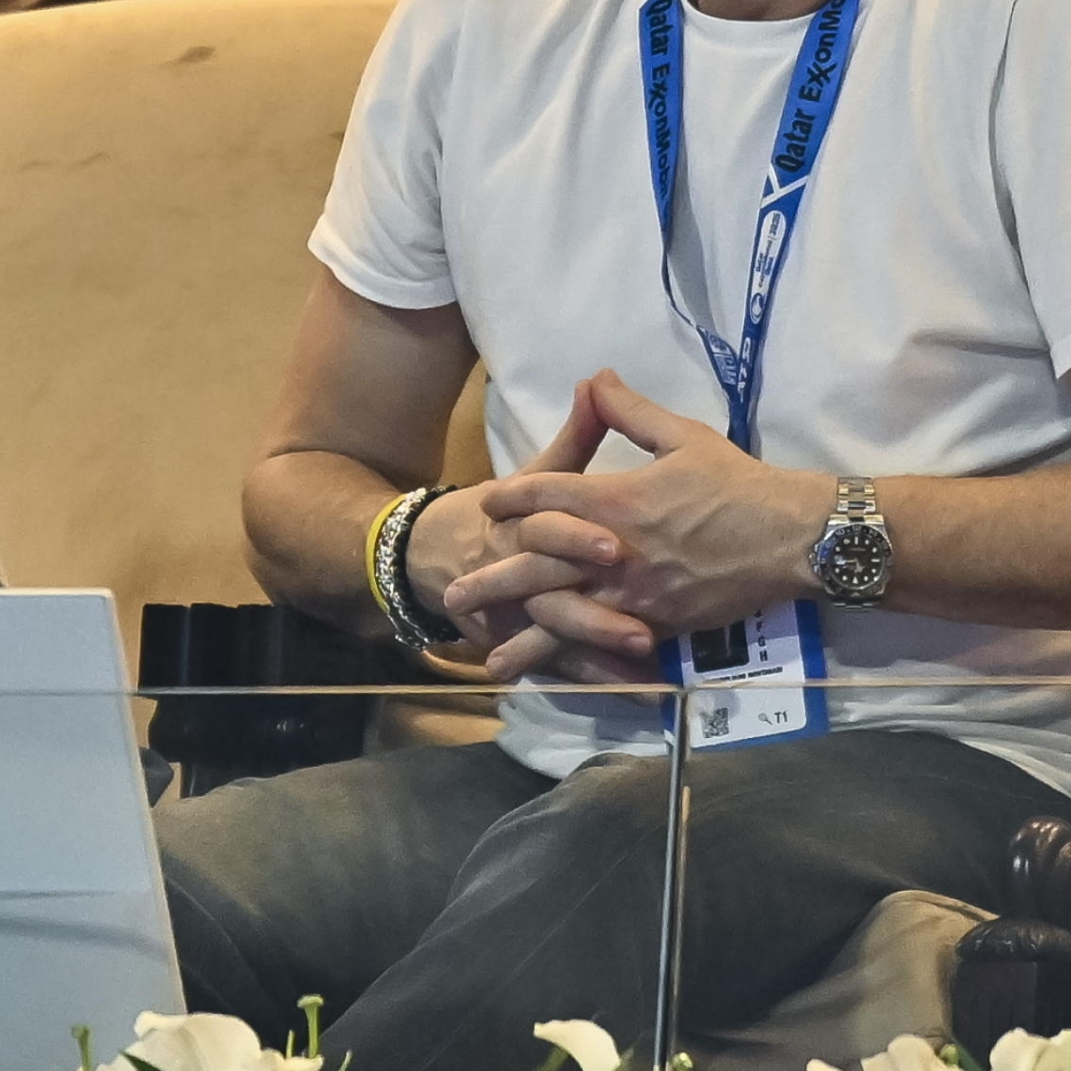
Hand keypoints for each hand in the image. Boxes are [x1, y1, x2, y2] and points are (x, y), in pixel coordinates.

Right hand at [411, 379, 660, 682]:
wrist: (429, 553)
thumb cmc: (498, 509)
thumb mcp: (536, 470)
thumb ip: (575, 435)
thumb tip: (598, 380)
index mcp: (521, 521)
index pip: (544, 527)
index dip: (576, 537)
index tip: (615, 547)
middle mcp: (515, 568)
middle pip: (550, 592)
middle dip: (591, 613)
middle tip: (639, 629)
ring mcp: (515, 610)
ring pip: (553, 633)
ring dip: (596, 652)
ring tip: (640, 663)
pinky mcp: (519, 639)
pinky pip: (555, 662)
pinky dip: (590, 676)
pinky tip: (632, 689)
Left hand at [444, 371, 830, 680]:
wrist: (792, 538)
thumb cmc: (738, 483)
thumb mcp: (683, 436)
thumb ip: (630, 412)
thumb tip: (595, 377)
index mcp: (617, 498)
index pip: (546, 495)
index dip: (512, 497)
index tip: (487, 503)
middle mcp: (615, 550)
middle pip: (538, 567)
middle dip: (493, 580)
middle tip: (452, 595)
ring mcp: (635, 594)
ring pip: (566, 619)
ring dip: (524, 639)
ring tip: (489, 660)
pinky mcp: (660, 625)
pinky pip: (608, 647)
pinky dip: (577, 663)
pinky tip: (555, 679)